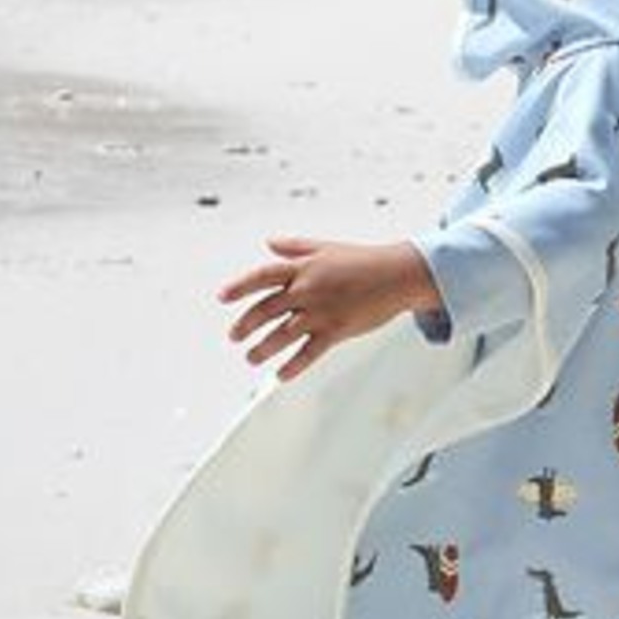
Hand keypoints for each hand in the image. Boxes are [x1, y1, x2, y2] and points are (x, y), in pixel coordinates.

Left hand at [218, 236, 443, 380]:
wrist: (397, 274)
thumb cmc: (363, 260)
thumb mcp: (325, 247)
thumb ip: (294, 247)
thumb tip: (269, 243)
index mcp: (302, 268)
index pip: (262, 277)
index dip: (239, 287)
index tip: (222, 297)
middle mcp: (307, 290)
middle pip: (266, 310)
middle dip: (246, 325)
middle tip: (234, 336)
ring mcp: (321, 312)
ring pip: (282, 334)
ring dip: (263, 349)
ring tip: (251, 358)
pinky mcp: (337, 331)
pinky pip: (309, 352)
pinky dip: (293, 366)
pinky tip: (281, 375)